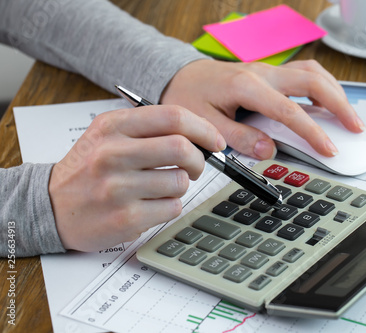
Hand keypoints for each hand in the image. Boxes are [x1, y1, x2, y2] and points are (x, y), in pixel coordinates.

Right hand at [49, 105, 225, 251]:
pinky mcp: (125, 217)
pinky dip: (169, 207)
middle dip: (199, 160)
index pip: (172, 117)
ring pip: (180, 182)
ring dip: (180, 186)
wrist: (50, 206)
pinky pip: (172, 208)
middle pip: (182, 148)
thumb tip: (200, 133)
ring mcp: (118, 187)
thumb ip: (149, 128)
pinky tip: (149, 205)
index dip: (203, 128)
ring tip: (161, 188)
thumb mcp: (108, 135)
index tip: (215, 141)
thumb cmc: (87, 169)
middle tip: (195, 167)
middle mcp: (113, 153)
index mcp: (113, 127)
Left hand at [160, 59, 364, 159]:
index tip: (329, 149)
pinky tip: (328, 101)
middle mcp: (262, 73)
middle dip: (339, 105)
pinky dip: (322, 86)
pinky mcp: (270, 74)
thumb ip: (239, 138)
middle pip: (312, 81)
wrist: (181, 77)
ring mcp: (268, 70)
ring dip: (335, 92)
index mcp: (246, 86)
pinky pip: (304, 73)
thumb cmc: (189, 98)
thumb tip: (270, 151)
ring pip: (312, 72)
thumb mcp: (205, 125)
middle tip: (356, 129)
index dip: (313, 132)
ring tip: (348, 116)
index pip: (289, 110)